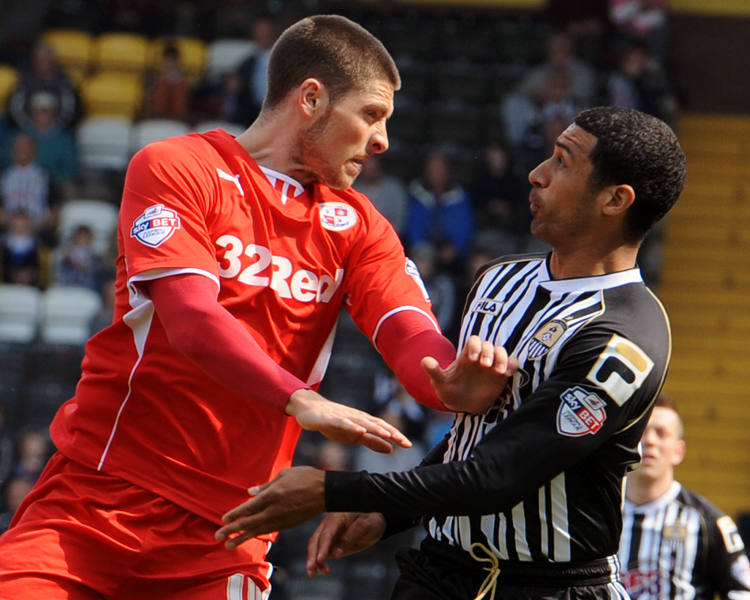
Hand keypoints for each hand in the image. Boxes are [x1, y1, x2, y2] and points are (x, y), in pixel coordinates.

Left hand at [216, 466, 325, 549]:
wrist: (326, 492)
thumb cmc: (306, 478)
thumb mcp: (284, 474)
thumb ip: (266, 485)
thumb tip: (250, 492)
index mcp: (273, 495)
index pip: (249, 507)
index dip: (235, 514)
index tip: (223, 519)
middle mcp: (275, 510)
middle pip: (249, 522)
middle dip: (232, 530)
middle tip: (218, 537)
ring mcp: (282, 519)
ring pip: (258, 530)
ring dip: (242, 537)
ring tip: (229, 545)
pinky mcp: (288, 524)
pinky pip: (269, 530)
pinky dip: (258, 534)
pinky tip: (250, 536)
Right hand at [286, 389, 410, 453]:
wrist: (310, 410)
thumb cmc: (334, 423)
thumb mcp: (355, 436)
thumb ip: (372, 442)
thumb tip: (391, 449)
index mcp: (364, 422)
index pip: (383, 428)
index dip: (396, 436)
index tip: (409, 445)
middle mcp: (357, 417)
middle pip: (377, 424)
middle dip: (392, 432)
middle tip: (405, 442)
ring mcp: (344, 417)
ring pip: (363, 422)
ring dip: (376, 428)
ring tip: (388, 435)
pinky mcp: (331, 419)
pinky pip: (343, 422)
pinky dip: (352, 426)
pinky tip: (360, 430)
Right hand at [307, 512, 385, 576]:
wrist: (375, 521)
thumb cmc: (370, 520)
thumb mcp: (364, 527)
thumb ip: (350, 538)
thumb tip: (336, 554)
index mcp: (337, 517)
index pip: (327, 533)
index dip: (322, 547)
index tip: (320, 559)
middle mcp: (329, 525)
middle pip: (316, 539)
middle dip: (312, 555)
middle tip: (311, 569)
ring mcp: (330, 534)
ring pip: (317, 547)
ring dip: (314, 560)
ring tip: (314, 573)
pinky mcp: (332, 543)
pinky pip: (323, 552)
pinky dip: (321, 562)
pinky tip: (324, 570)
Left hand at [422, 334, 517, 413]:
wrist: (462, 404)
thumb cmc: (450, 391)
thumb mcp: (440, 383)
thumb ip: (434, 372)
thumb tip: (424, 360)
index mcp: (466, 356)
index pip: (473, 341)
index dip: (474, 346)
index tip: (472, 359)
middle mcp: (481, 358)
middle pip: (488, 345)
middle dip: (488, 352)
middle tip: (485, 365)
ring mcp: (492, 365)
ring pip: (502, 352)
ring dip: (502, 358)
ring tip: (498, 371)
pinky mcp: (502, 375)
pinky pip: (512, 363)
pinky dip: (512, 365)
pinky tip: (508, 373)